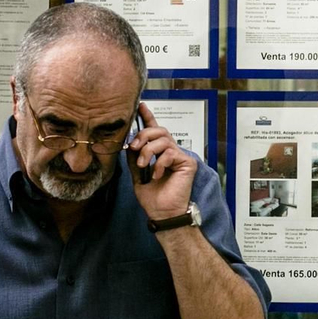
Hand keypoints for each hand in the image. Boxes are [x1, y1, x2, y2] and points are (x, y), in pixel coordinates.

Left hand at [127, 101, 196, 220]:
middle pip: (159, 130)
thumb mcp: (137, 174)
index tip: (141, 105)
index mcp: (159, 153)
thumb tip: (130, 142)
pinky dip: (159, 163)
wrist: (162, 213)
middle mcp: (171, 152)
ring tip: (143, 164)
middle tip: (134, 148)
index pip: (154, 130)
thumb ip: (135, 157)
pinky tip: (156, 175)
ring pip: (164, 139)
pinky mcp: (187, 163)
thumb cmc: (153, 197)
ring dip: (148, 151)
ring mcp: (180, 156)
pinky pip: (170, 153)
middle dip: (143, 136)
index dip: (148, 117)